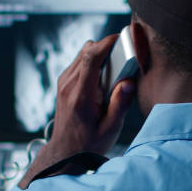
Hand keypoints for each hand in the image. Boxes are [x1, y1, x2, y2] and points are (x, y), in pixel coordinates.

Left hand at [19, 34, 136, 188]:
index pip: (91, 57)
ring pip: (83, 53)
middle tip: (123, 62)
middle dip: (108, 49)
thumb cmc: (88, 143)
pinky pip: (80, 62)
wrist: (65, 152)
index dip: (108, 42)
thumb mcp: (110, 129)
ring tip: (113, 75)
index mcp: (81, 95)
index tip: (123, 38)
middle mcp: (68, 85)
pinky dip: (93, 63)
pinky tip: (102, 81)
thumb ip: (120, 104)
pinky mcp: (64, 82)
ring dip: (101, 57)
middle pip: (88, 50)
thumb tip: (128, 81)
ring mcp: (64, 82)